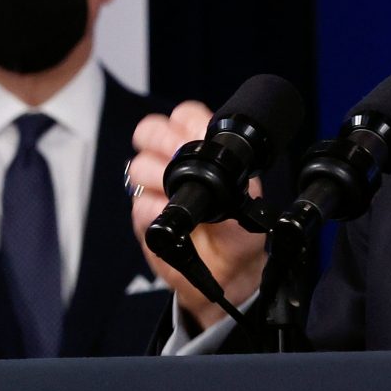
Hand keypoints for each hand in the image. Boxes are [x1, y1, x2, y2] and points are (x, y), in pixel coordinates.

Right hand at [126, 101, 265, 329]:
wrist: (229, 273)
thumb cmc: (239, 234)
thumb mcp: (251, 204)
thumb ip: (238, 183)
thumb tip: (222, 174)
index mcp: (203, 154)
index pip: (184, 117)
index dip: (184, 121)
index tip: (194, 134)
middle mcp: (174, 167)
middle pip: (149, 131)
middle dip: (160, 140)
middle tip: (175, 155)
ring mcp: (156, 191)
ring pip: (139, 166)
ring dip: (157, 175)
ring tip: (175, 192)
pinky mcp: (146, 219)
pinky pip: (139, 204)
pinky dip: (154, 208)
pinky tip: (170, 215)